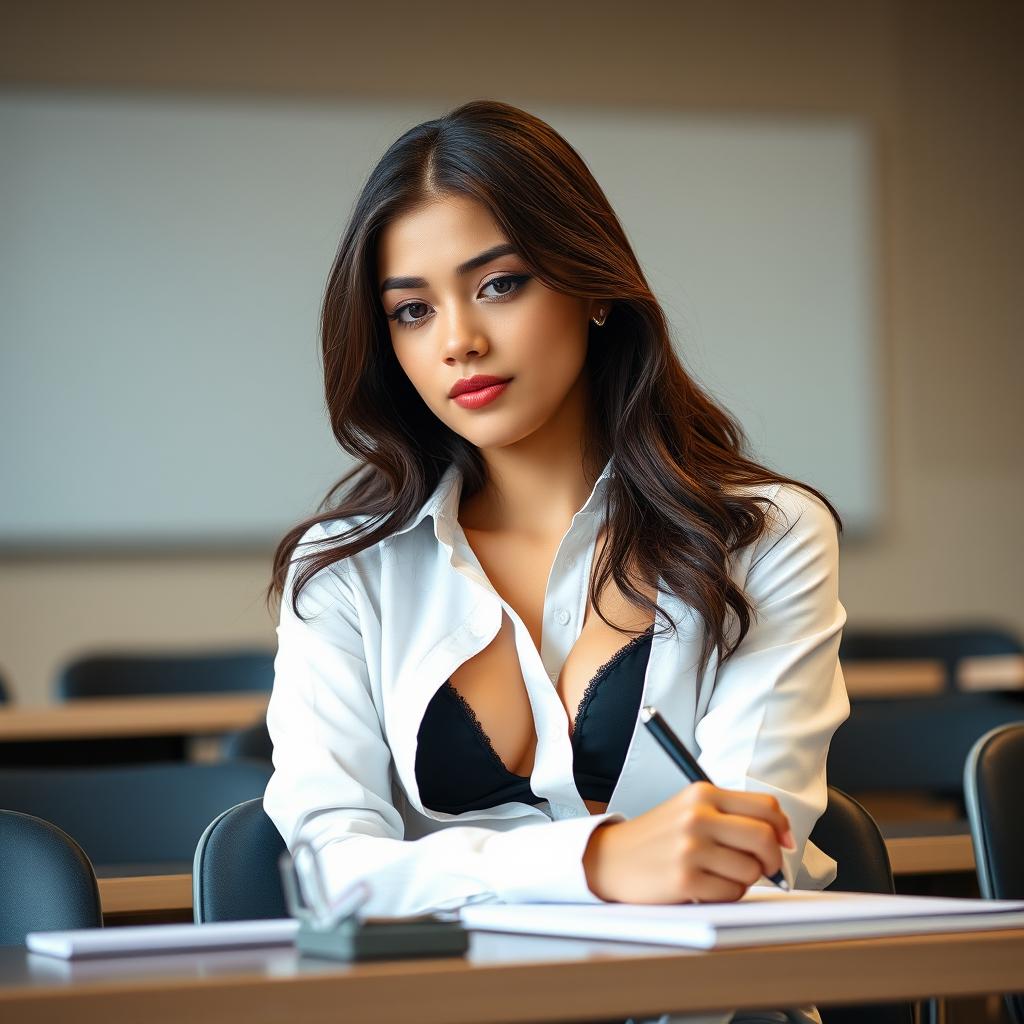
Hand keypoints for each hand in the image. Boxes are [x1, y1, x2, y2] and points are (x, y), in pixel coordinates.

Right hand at [582, 781, 795, 902]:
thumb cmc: (657, 837)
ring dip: (743, 879)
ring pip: (751, 870)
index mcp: (702, 793)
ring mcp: (690, 847)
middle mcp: (697, 816)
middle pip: (764, 837)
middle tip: (765, 868)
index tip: (784, 843)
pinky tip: (704, 886)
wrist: (610, 858)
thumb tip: (781, 839)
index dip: (782, 828)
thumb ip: (731, 815)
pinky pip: (731, 893)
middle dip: (772, 860)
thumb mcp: (689, 809)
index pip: (765, 806)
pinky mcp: (685, 879)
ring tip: (718, 874)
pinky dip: (725, 895)